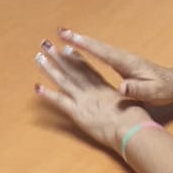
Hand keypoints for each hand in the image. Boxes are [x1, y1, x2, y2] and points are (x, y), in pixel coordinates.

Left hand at [34, 39, 152, 150]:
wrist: (132, 128)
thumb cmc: (136, 118)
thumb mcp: (131, 102)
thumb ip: (124, 96)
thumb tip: (125, 93)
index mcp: (103, 87)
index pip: (86, 69)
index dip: (75, 58)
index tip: (67, 48)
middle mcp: (91, 90)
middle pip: (72, 70)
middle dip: (58, 56)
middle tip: (47, 44)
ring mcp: (83, 100)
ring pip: (63, 81)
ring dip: (50, 68)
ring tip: (39, 57)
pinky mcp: (77, 113)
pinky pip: (59, 102)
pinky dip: (48, 94)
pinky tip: (37, 87)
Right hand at [58, 28, 172, 104]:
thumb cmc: (163, 89)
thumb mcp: (152, 92)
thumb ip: (137, 89)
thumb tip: (122, 88)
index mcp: (127, 63)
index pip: (103, 52)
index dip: (86, 45)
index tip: (71, 38)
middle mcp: (122, 56)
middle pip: (97, 45)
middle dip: (78, 38)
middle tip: (60, 31)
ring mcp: (121, 57)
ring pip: (97, 47)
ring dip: (80, 41)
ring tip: (63, 36)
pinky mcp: (120, 61)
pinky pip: (99, 53)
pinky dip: (87, 48)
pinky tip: (77, 48)